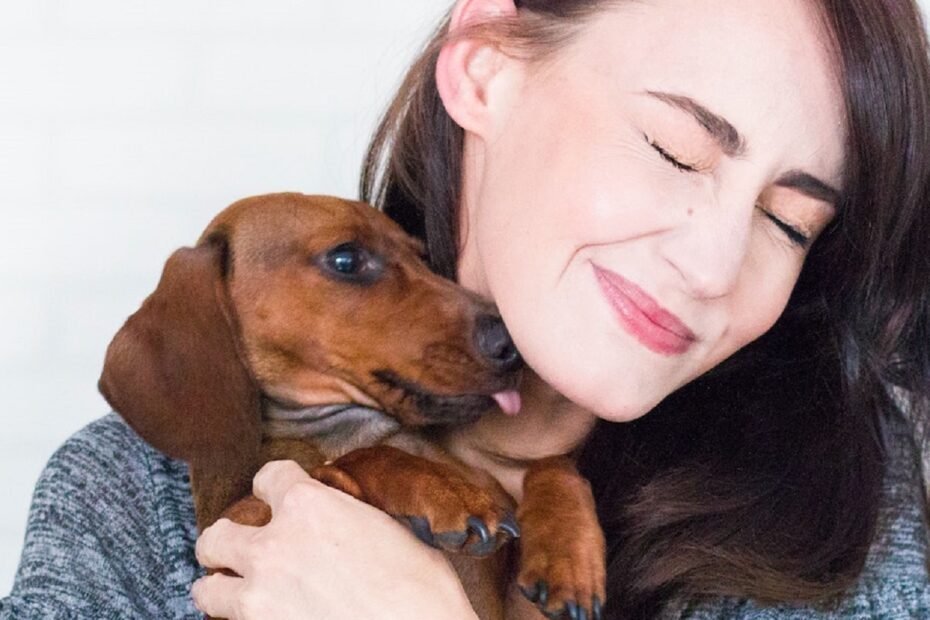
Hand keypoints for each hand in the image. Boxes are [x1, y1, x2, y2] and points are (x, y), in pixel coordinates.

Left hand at [192, 460, 478, 619]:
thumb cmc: (423, 591)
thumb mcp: (393, 532)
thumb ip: (354, 519)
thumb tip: (351, 524)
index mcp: (310, 506)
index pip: (268, 477)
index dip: (275, 484)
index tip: (278, 495)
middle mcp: (273, 546)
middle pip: (217, 536)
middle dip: (227, 541)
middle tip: (245, 549)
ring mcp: (260, 598)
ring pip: (207, 589)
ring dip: (223, 586)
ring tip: (240, 590)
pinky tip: (267, 618)